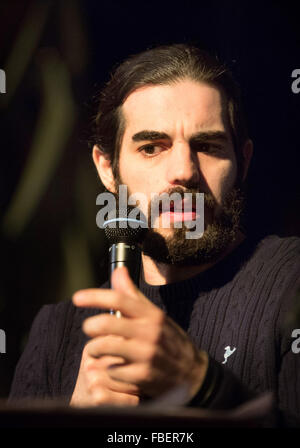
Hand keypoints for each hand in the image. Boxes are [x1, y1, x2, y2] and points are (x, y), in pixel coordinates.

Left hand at [72, 267, 207, 403]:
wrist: (192, 373)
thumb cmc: (168, 339)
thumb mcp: (154, 314)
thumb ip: (132, 294)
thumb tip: (118, 270)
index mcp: (151, 315)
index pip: (119, 299)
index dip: (95, 297)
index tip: (77, 298)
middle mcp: (149, 332)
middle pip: (106, 324)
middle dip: (90, 326)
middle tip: (89, 329)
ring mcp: (146, 355)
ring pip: (104, 347)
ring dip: (93, 349)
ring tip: (95, 350)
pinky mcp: (142, 377)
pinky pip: (111, 371)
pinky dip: (106, 369)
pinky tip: (111, 367)